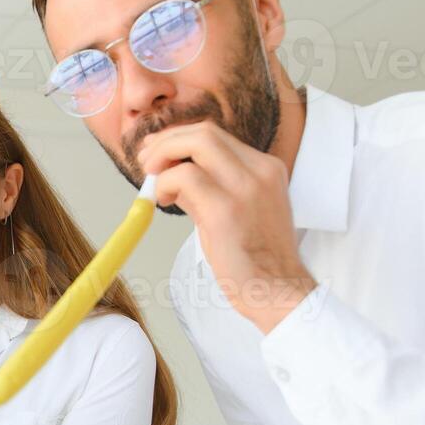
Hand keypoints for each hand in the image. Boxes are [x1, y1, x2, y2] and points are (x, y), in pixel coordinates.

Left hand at [139, 120, 315, 333]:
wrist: (279, 292)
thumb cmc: (256, 259)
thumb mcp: (238, 211)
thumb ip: (210, 188)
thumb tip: (172, 175)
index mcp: (267, 169)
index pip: (216, 136)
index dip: (179, 138)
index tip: (157, 151)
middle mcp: (260, 171)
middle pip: (204, 132)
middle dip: (166, 140)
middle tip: (146, 161)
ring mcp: (246, 188)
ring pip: (196, 143)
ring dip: (162, 157)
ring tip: (153, 184)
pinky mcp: (226, 210)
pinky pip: (185, 176)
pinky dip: (165, 183)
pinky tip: (163, 201)